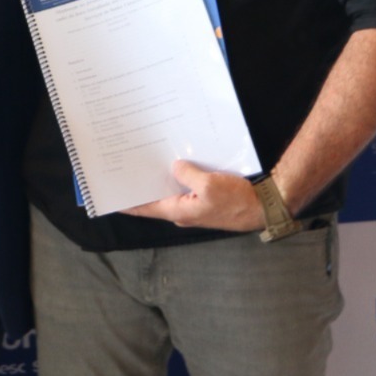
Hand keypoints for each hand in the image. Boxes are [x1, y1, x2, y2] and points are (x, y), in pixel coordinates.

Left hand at [121, 159, 264, 231]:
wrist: (264, 207)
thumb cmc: (237, 201)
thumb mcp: (209, 184)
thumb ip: (187, 174)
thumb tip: (175, 166)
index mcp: (179, 211)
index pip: (145, 208)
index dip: (127, 203)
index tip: (110, 196)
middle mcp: (183, 212)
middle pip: (155, 199)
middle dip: (141, 186)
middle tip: (125, 170)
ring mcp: (195, 207)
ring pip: (171, 192)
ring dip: (160, 180)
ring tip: (145, 163)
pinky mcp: (206, 200)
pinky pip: (186, 189)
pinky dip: (178, 178)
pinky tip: (175, 164)